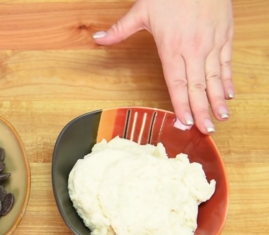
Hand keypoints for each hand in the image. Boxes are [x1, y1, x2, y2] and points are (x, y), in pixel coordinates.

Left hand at [93, 0, 233, 133]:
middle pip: (197, 86)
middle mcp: (193, 49)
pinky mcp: (225, 35)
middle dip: (202, 111)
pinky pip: (227, 63)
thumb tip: (98, 39)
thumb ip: (120, 29)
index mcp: (171, 47)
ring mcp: (212, 43)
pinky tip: (228, 95)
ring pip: (215, 78)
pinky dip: (228, 80)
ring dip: (218, 100)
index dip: (181, 104)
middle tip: (205, 131)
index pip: (176, 83)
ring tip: (220, 119)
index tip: (185, 122)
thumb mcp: (142, 10)